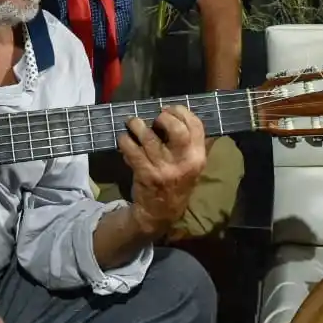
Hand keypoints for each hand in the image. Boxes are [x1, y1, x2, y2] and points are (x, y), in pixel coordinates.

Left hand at [121, 105, 206, 235]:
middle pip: (176, 129)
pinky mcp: (145, 173)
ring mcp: (163, 168)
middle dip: (163, 117)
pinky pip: (131, 149)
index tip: (170, 110)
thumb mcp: (193, 166)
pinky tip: (124, 139)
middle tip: (155, 118)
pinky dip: (124, 140)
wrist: (160, 213)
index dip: (181, 111)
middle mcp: (184, 162)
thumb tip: (185, 114)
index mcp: (198, 157)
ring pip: (148, 136)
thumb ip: (193, 143)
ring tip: (133, 123)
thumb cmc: (177, 184)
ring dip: (137, 125)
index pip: (196, 126)